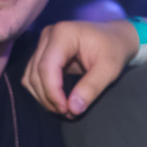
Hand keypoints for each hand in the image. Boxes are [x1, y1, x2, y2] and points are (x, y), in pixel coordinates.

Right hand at [22, 19, 137, 116]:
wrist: (116, 38)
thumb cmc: (115, 49)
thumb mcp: (110, 69)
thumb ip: (91, 87)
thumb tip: (73, 109)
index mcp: (63, 34)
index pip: (47, 66)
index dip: (52, 92)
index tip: (67, 110)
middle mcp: (48, 36)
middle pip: (36, 73)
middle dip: (49, 97)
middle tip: (69, 113)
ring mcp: (43, 44)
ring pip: (31, 77)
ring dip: (44, 97)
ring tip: (66, 109)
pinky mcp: (43, 54)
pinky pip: (33, 77)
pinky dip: (43, 92)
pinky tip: (60, 101)